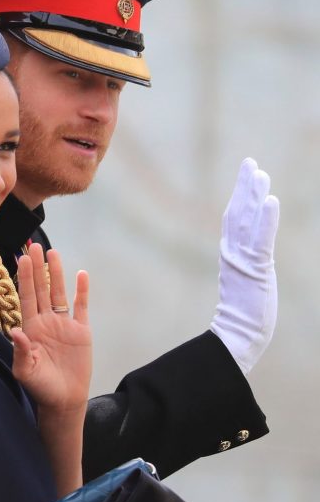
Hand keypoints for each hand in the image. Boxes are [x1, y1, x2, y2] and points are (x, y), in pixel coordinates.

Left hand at [10, 243, 90, 411]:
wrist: (64, 399)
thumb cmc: (41, 387)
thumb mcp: (26, 372)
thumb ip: (22, 351)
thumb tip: (15, 331)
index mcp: (30, 328)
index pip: (26, 296)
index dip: (24, 277)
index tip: (20, 257)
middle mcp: (45, 321)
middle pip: (40, 288)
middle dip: (36, 267)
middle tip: (33, 244)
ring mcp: (63, 324)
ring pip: (58, 292)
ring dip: (56, 273)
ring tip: (52, 252)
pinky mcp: (81, 331)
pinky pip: (81, 307)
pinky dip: (81, 291)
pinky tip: (81, 274)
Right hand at [209, 158, 278, 374]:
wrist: (236, 338)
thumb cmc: (240, 320)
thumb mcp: (243, 288)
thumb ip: (243, 271)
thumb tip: (245, 266)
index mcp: (230, 257)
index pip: (233, 220)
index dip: (239, 196)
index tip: (246, 175)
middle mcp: (233, 254)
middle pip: (237, 213)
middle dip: (244, 187)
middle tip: (250, 162)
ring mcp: (242, 261)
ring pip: (247, 221)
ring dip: (253, 196)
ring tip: (260, 173)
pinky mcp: (255, 269)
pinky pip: (261, 239)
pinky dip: (266, 219)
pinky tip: (271, 200)